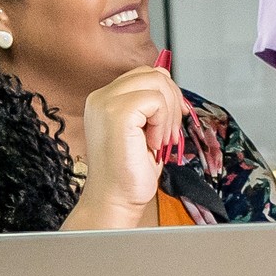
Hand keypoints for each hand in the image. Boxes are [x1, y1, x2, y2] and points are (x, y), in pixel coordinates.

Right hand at [62, 66, 185, 228]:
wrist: (115, 201)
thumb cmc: (128, 173)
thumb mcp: (143, 129)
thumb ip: (151, 105)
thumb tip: (171, 86)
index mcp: (104, 100)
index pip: (145, 75)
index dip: (167, 94)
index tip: (174, 119)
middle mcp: (101, 97)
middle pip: (153, 74)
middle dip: (172, 101)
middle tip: (168, 133)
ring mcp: (106, 103)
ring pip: (157, 83)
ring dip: (168, 114)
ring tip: (160, 140)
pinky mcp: (117, 113)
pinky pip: (156, 100)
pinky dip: (162, 122)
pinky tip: (153, 143)